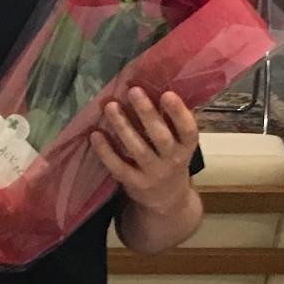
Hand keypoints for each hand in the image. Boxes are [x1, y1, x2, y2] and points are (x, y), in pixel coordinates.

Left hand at [91, 88, 197, 210]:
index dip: (178, 113)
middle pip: (161, 137)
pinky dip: (106, 151)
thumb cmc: (171, 159)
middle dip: (147, 113)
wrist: (167, 200)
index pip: (188, 130)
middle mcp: (173, 161)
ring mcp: (153, 174)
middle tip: (134, 91)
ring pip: (138, 149)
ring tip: (110, 106)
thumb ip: (173, 120)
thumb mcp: (180, 143)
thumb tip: (161, 83)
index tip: (167, 93)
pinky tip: (95, 134)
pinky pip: (118, 166)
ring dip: (123, 126)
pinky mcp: (134, 184)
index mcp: (187, 147)